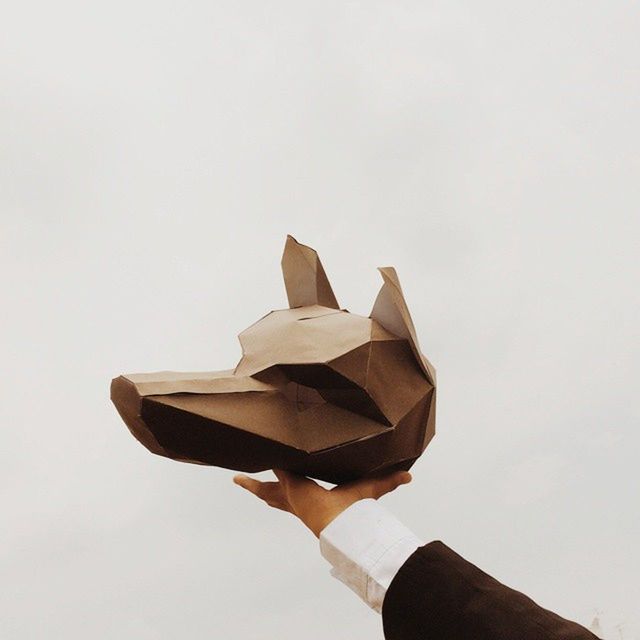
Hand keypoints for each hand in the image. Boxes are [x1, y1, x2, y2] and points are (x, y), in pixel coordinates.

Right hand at [233, 468, 411, 536]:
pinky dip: (258, 472)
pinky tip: (247, 464)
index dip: (291, 492)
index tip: (286, 484)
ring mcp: (289, 494)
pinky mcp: (287, 483)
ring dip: (254, 486)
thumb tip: (409, 476)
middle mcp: (298, 500)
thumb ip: (387, 480)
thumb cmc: (353, 510)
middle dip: (262, 492)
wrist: (337, 521)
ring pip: (268, 489)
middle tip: (249, 484)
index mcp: (312, 503)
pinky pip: (271, 472)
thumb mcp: (369, 487)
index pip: (299, 497)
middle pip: (275, 497)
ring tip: (239, 480)